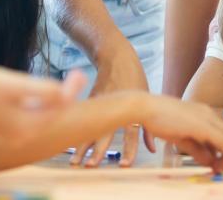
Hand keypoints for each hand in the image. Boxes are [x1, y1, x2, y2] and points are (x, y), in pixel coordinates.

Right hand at [0, 65, 85, 142]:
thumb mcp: (12, 85)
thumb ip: (41, 90)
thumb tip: (67, 94)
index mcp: (25, 127)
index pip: (59, 109)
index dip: (72, 90)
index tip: (80, 71)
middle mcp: (21, 133)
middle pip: (53, 112)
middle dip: (66, 94)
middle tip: (78, 73)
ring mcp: (12, 129)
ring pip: (42, 112)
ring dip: (53, 95)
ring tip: (66, 79)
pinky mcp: (4, 122)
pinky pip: (30, 111)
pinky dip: (38, 98)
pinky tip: (39, 84)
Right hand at [72, 44, 147, 167]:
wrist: (116, 56)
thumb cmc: (134, 78)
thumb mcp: (145, 98)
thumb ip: (147, 127)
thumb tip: (153, 149)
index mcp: (131, 108)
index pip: (131, 134)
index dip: (129, 150)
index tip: (124, 165)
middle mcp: (114, 107)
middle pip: (106, 132)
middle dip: (98, 151)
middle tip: (92, 166)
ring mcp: (100, 104)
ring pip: (89, 128)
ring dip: (82, 146)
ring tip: (76, 161)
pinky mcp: (90, 101)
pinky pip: (83, 119)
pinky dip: (76, 132)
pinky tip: (69, 144)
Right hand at [142, 95, 222, 172]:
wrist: (145, 107)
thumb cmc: (158, 120)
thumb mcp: (181, 137)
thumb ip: (196, 149)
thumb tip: (209, 161)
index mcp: (203, 113)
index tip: (222, 162)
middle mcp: (208, 113)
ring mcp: (206, 118)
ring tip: (221, 168)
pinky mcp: (202, 126)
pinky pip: (222, 142)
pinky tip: (219, 164)